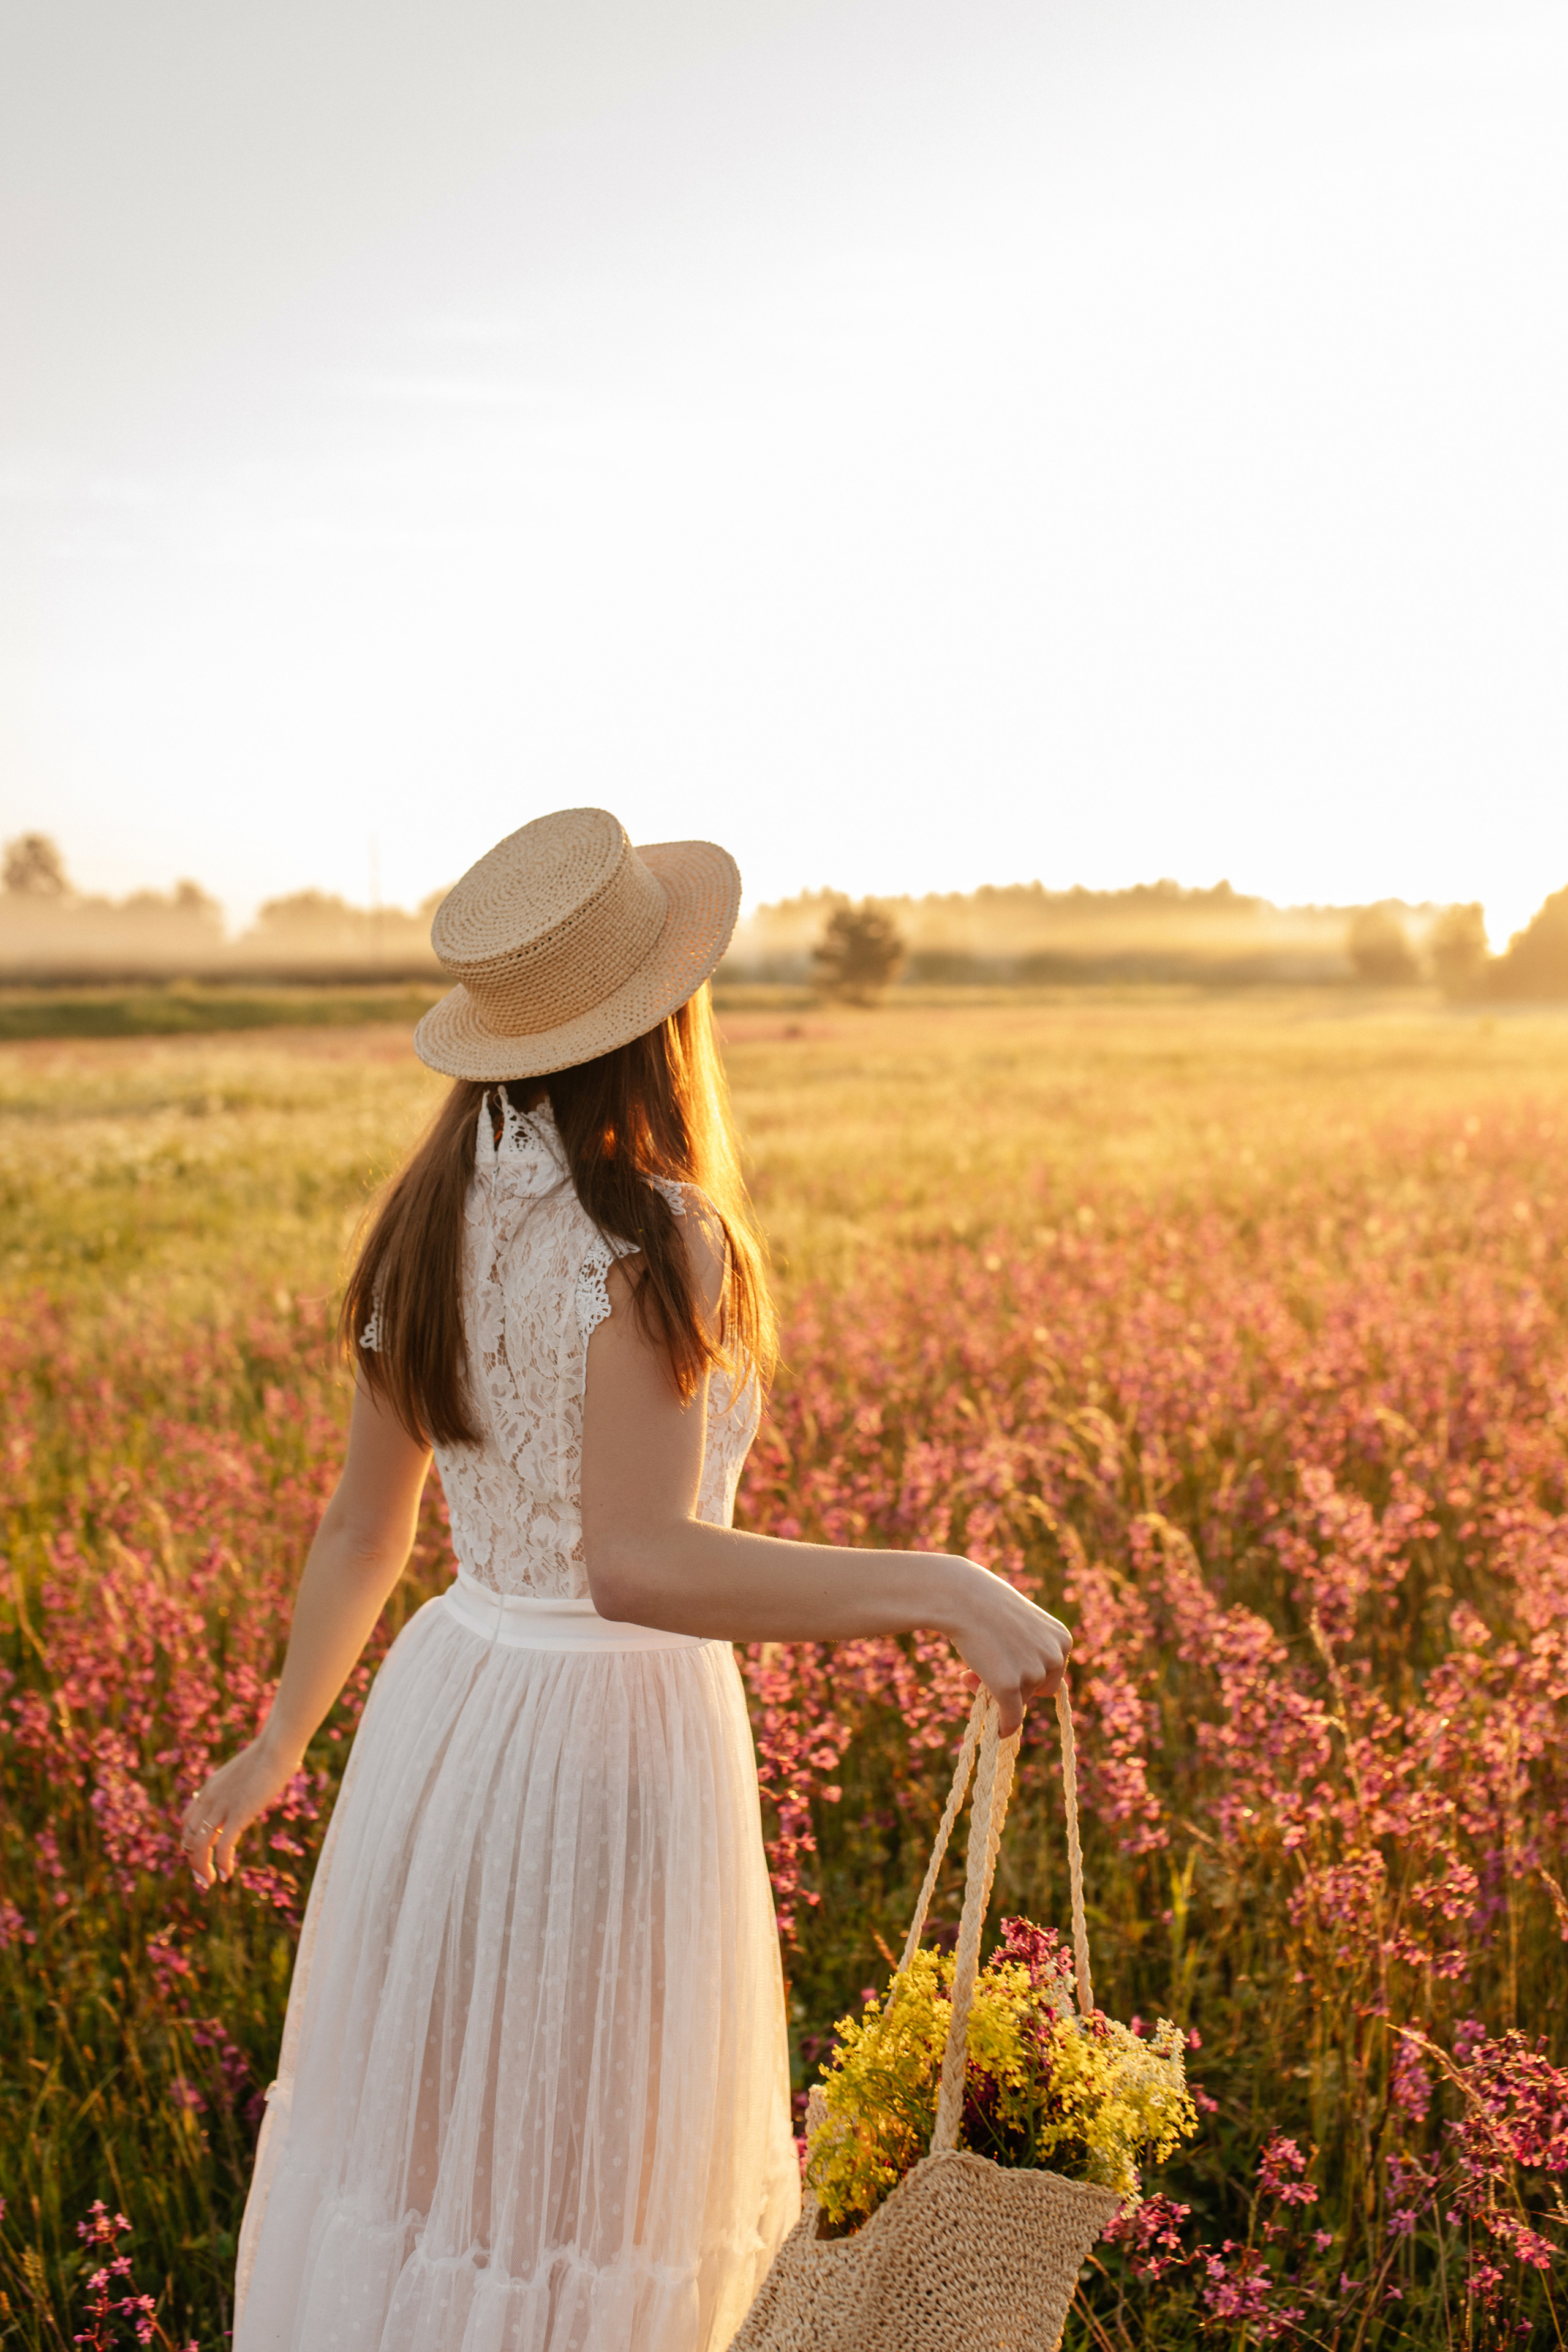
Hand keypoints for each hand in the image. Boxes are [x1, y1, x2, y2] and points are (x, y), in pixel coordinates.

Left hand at [180, 1734, 300, 1889]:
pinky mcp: (239, 1813)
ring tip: (210, 1881)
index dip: (189, 1841)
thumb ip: (240, 1785)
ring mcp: (222, 1806)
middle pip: (189, 1836)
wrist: (276, 1747)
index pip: (187, 1820)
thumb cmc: (269, 1755)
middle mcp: (209, 1798)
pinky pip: (224, 1845)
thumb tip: (252, 1789)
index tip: (200, 1856)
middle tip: (202, 1877)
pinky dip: (223, 1862)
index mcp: (209, 1787)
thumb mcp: (245, 1771)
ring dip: (202, 1867)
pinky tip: (227, 1874)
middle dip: (193, 1859)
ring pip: (201, 1844)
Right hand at [943, 1560, 1072, 1735]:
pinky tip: (995, 1730)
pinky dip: (1004, 1727)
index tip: (1008, 1662)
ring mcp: (1033, 1673)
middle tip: (986, 1671)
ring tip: (972, 1670)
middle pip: (1040, 1689)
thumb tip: (1015, 1696)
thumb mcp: (1020, 1626)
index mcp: (1062, 1640)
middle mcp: (1055, 1657)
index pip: (1053, 1672)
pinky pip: (1011, 1719)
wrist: (962, 1596)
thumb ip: (1027, 1654)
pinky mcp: (1010, 1687)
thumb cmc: (987, 1606)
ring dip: (998, 1693)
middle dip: (1016, 1686)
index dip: (1029, 1673)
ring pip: (1021, 1702)